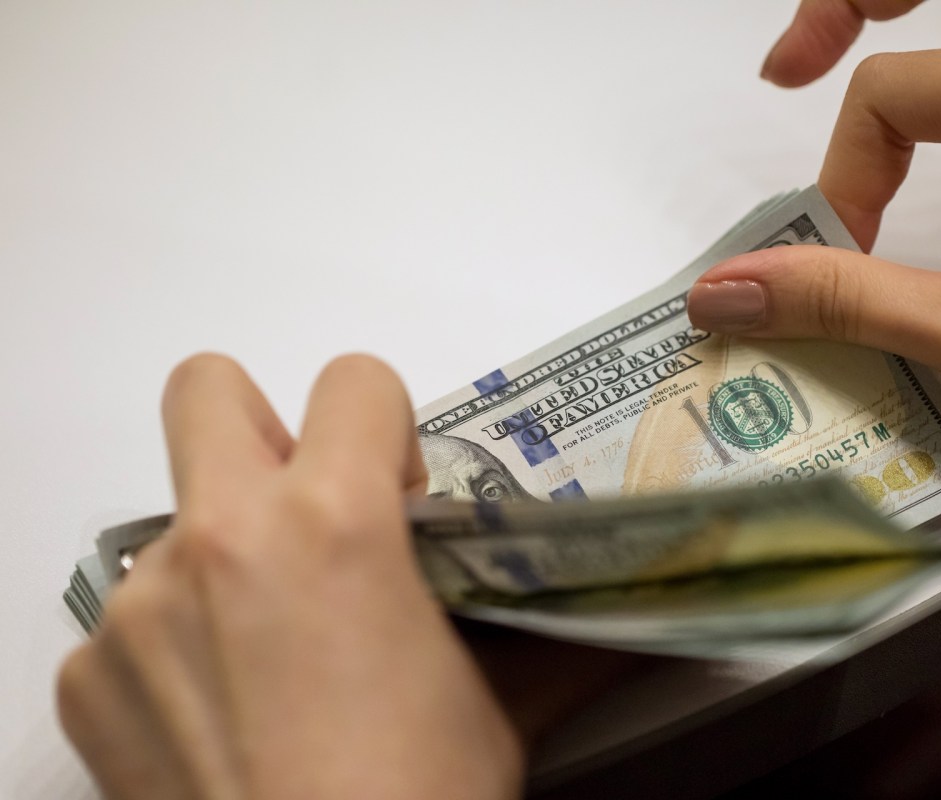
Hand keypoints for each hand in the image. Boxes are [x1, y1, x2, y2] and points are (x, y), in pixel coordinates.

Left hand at [56, 354, 523, 799]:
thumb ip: (549, 630)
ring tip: (277, 657)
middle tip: (309, 511)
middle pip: (206, 389)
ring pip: (175, 524)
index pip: (353, 380)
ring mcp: (136, 610)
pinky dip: (175, 652)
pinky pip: (129, 623)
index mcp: (333, 525)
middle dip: (262, 428)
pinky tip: (227, 721)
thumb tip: (628, 615)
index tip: (399, 492)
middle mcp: (218, 543)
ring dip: (227, 562)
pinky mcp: (87, 680)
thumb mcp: (502, 707)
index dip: (386, 425)